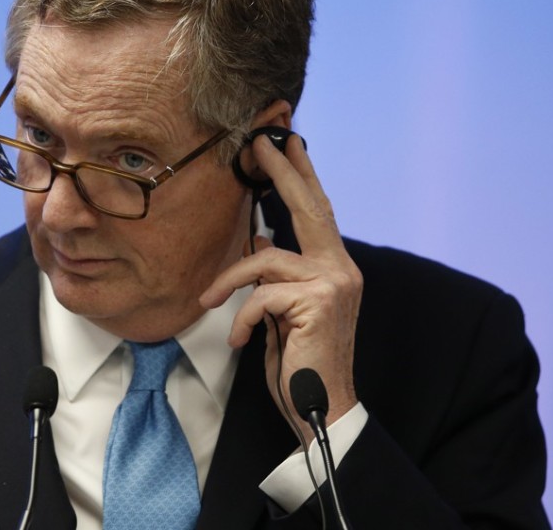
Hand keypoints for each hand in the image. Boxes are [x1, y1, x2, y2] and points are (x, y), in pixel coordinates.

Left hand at [199, 134, 361, 428]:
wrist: (321, 408)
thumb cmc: (300, 360)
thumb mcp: (283, 310)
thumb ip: (278, 274)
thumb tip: (261, 238)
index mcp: (334, 267)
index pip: (318, 212)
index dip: (302, 176)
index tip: (288, 144)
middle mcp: (341, 269)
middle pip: (309, 209)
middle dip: (282, 172)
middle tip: (261, 144)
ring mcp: (334, 284)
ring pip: (267, 259)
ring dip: (231, 280)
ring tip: (211, 301)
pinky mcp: (318, 303)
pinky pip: (262, 295)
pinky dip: (242, 317)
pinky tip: (241, 339)